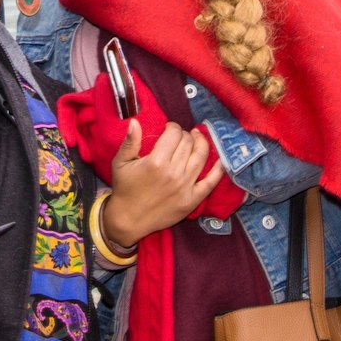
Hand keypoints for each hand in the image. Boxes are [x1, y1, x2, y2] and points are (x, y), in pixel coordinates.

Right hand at [99, 120, 226, 250]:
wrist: (129, 219)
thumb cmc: (124, 189)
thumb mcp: (120, 162)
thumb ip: (130, 141)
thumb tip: (135, 121)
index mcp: (156, 162)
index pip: (174, 134)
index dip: (173, 127)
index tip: (168, 129)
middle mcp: (173, 173)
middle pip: (188, 143)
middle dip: (185, 135)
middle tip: (180, 137)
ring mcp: (185, 187)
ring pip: (201, 157)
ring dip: (201, 143)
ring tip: (197, 138)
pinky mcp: (192, 200)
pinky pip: (211, 182)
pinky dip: (218, 170)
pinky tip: (220, 159)